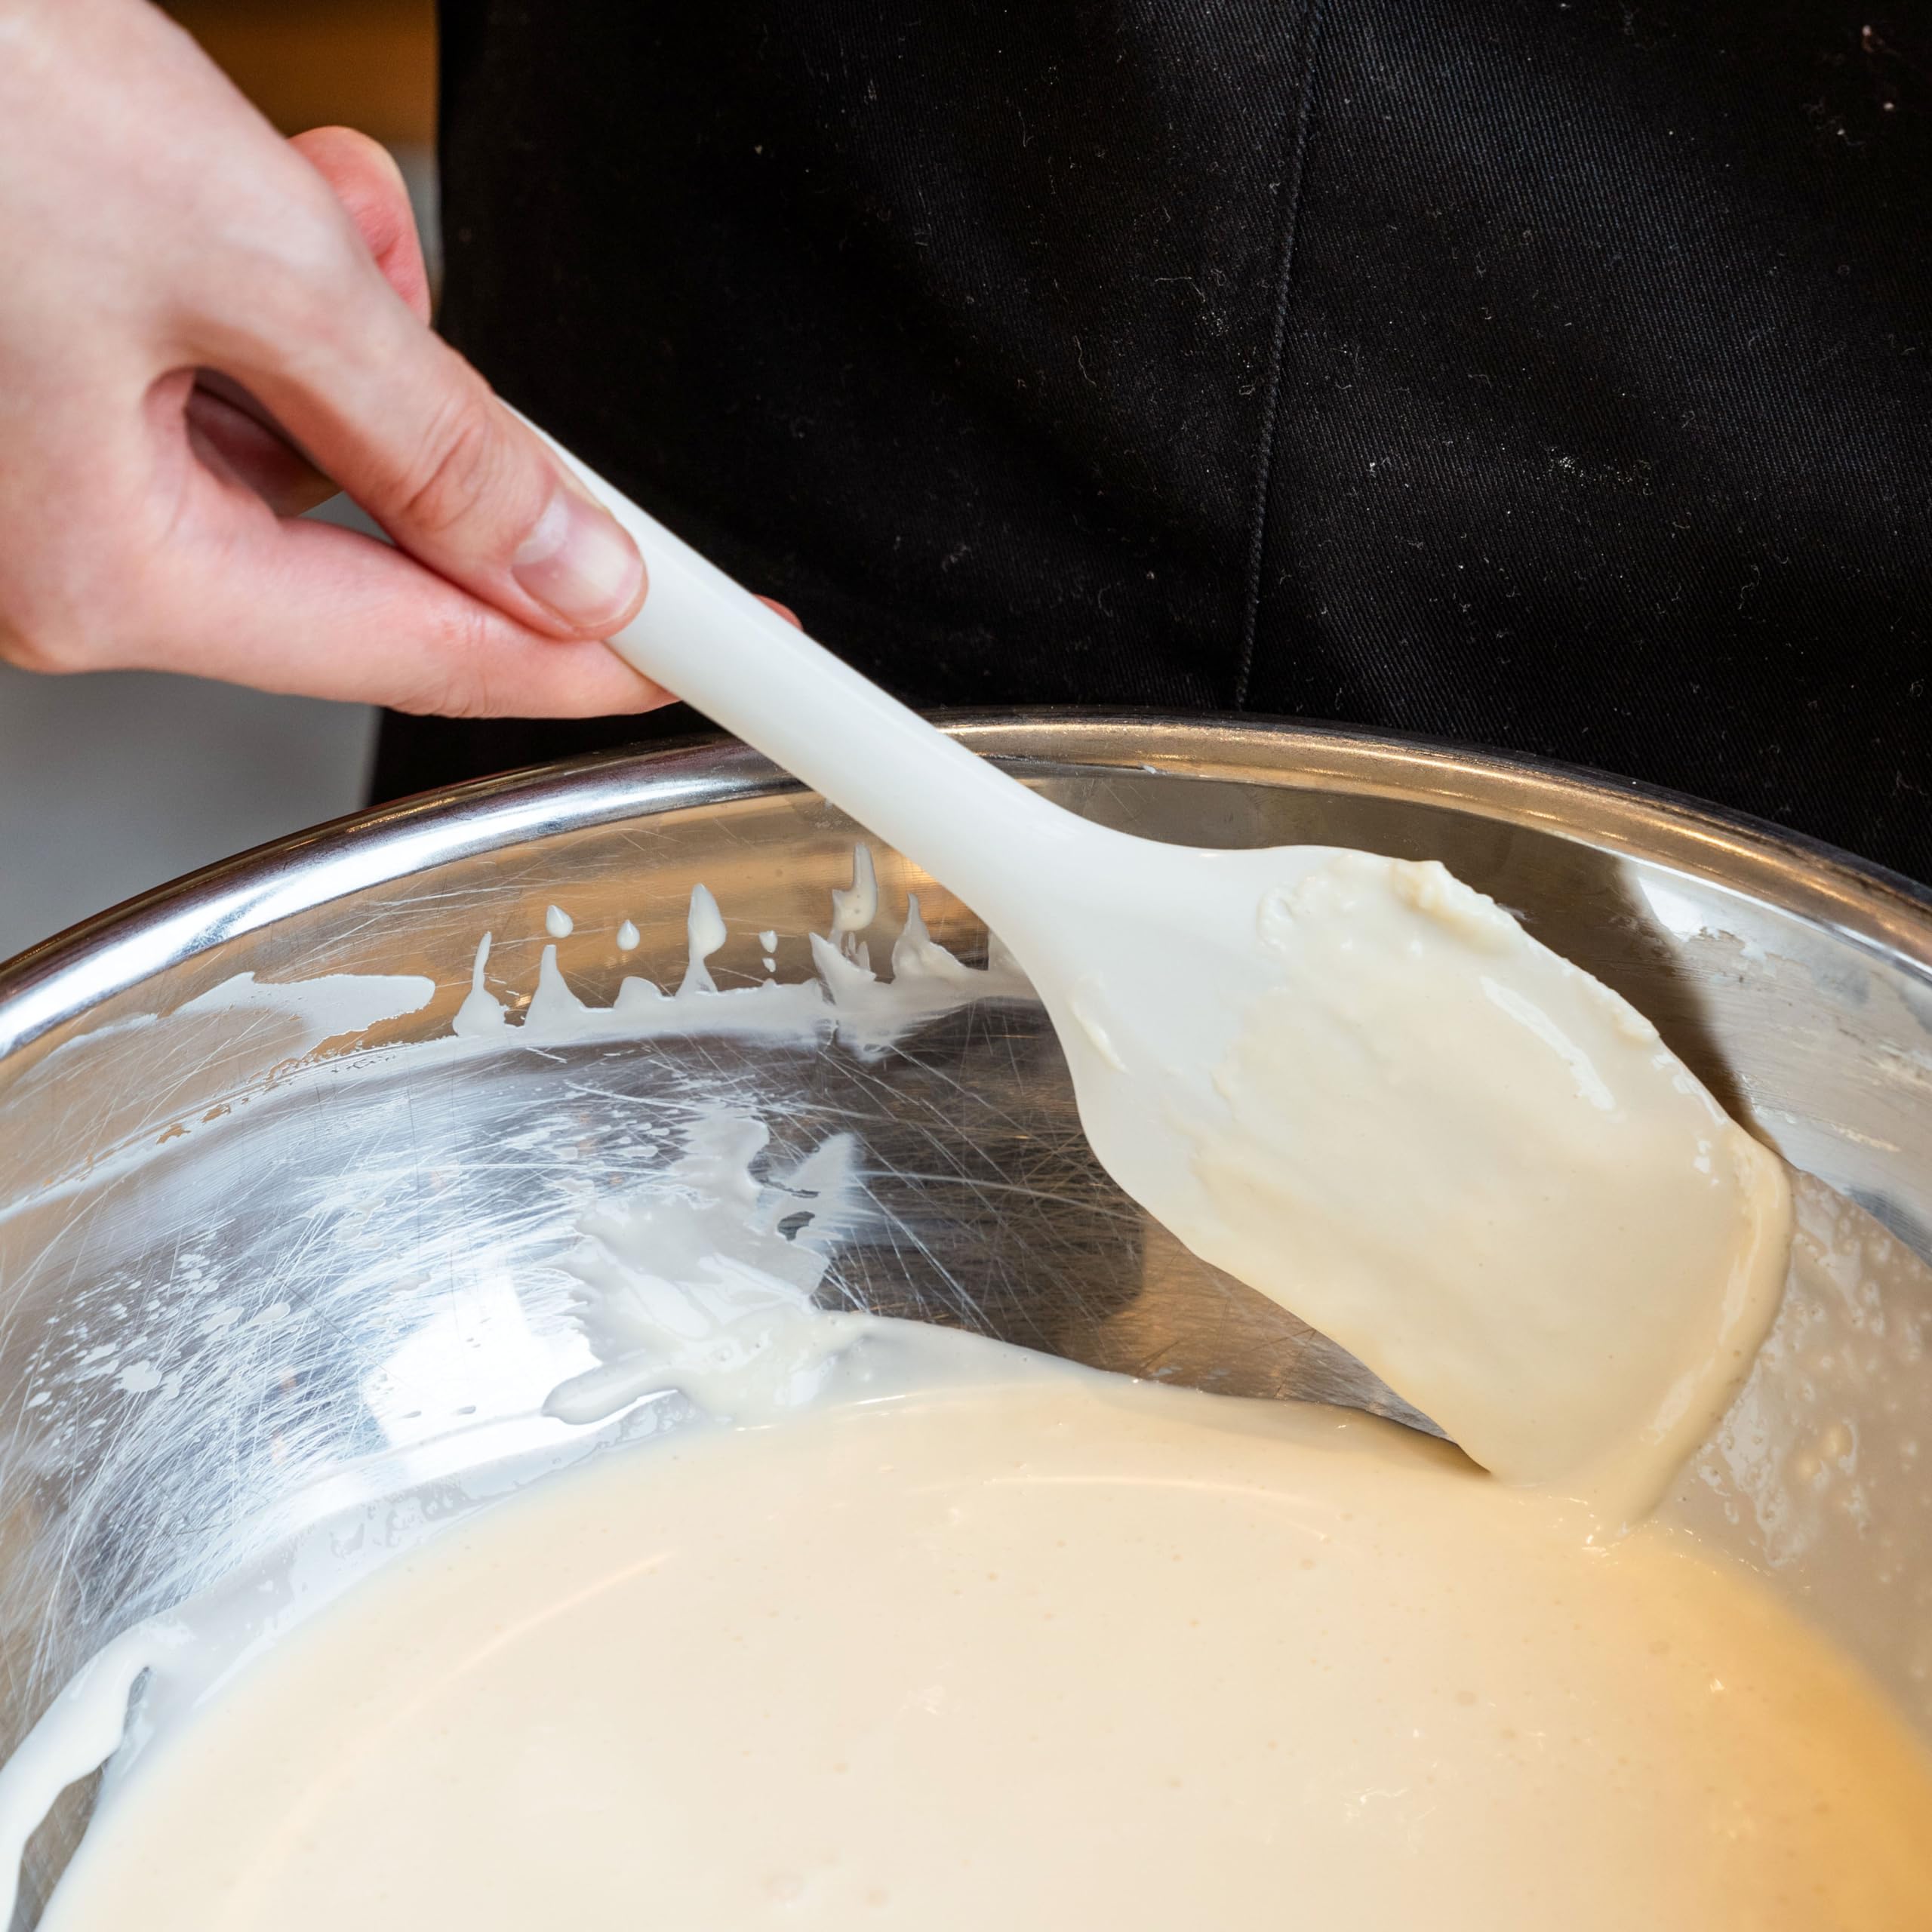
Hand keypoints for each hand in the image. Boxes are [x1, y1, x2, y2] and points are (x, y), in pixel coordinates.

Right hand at [0, 0, 668, 716]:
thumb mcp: (242, 254)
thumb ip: (432, 437)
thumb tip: (565, 560)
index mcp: (112, 570)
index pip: (426, 651)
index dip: (588, 652)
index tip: (709, 653)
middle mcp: (66, 559)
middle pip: (367, 554)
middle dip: (453, 437)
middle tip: (518, 372)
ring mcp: (44, 482)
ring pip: (299, 451)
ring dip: (356, 335)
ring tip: (315, 205)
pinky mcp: (39, 397)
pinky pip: (222, 387)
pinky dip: (276, 300)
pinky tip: (257, 197)